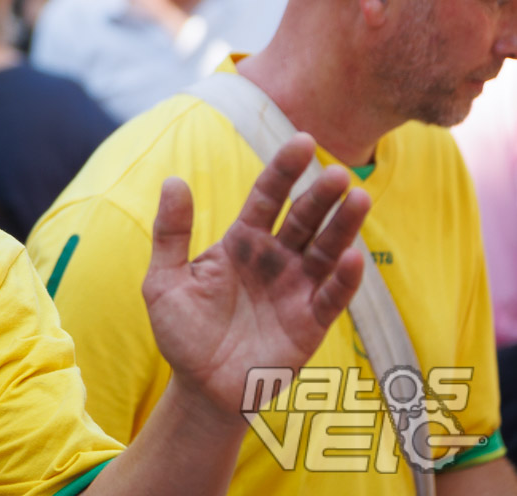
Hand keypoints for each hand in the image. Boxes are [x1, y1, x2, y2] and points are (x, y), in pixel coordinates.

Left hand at [142, 133, 368, 418]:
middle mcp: (274, 260)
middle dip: (321, 195)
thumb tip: (174, 180)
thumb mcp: (164, 279)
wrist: (199, 386)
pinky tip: (353, 257)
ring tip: (359, 198)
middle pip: (303, 219)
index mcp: (241, 242)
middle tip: (340, 171)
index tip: (301, 138)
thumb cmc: (181, 331)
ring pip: (325, 251)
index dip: (283, 169)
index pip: (267, 197)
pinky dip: (344, 278)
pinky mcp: (310, 324)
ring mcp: (295, 290)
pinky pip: (331, 297)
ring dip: (343, 227)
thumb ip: (171, 233)